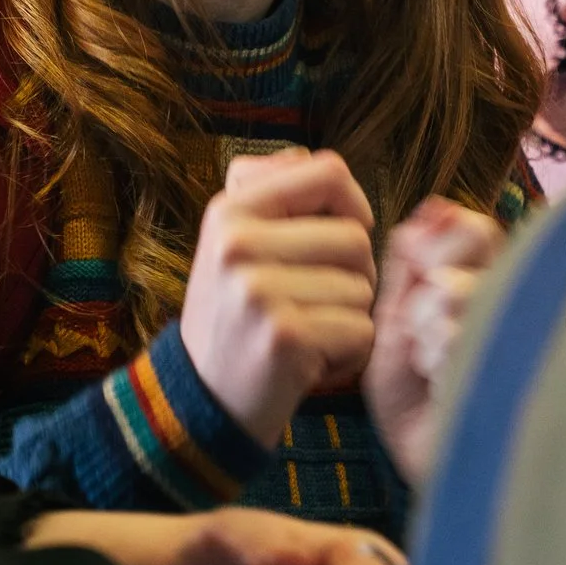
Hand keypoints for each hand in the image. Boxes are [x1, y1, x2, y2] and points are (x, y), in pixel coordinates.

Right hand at [179, 148, 377, 444]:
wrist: (203, 402)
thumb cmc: (235, 319)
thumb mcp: (233, 246)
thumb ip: (272, 199)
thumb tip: (315, 162)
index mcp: (230, 210)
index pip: (327, 171)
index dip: (355, 200)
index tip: (349, 230)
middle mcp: (238, 243)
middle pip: (355, 237)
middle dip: (355, 276)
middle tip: (316, 304)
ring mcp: (258, 289)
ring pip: (363, 287)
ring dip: (350, 318)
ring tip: (308, 333)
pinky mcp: (284, 335)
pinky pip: (361, 330)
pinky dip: (350, 354)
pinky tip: (313, 364)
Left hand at [363, 196, 505, 485]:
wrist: (435, 468)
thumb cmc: (420, 403)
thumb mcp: (399, 324)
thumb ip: (410, 267)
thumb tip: (431, 208)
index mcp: (489, 281)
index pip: (474, 223)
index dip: (437, 239)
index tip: (418, 275)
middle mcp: (520, 295)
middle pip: (477, 236)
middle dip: (427, 280)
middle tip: (420, 326)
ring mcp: (528, 325)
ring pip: (460, 286)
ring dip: (429, 325)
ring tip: (430, 364)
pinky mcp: (526, 359)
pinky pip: (466, 330)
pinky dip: (442, 356)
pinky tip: (444, 384)